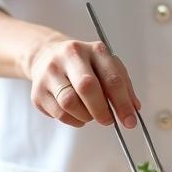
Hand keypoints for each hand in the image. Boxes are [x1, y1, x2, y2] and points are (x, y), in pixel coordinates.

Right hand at [25, 35, 140, 129]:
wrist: (46, 55)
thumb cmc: (84, 64)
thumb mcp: (107, 66)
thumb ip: (123, 86)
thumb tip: (134, 110)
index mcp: (95, 50)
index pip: (112, 78)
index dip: (123, 103)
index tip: (130, 121)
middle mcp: (71, 56)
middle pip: (87, 87)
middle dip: (101, 110)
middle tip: (108, 120)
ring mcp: (51, 72)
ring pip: (69, 103)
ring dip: (86, 116)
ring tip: (91, 114)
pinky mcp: (38, 90)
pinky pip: (59, 114)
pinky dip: (73, 120)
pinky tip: (77, 114)